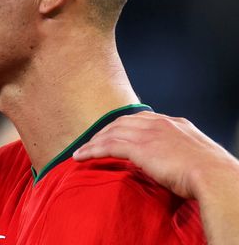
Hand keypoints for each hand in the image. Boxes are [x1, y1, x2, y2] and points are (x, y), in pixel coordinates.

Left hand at [73, 111, 238, 199]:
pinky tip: (81, 156)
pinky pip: (109, 146)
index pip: (140, 118)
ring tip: (80, 151)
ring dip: (93, 142)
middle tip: (90, 141)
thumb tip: (172, 162)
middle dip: (103, 131)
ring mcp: (149, 134)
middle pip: (121, 122)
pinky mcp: (141, 148)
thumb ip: (179, 151)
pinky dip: (92, 150)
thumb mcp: (195, 154)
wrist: (215, 176)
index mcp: (173, 123)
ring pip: (111, 133)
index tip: (112, 133)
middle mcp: (159, 124)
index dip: (122, 125)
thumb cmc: (210, 173)